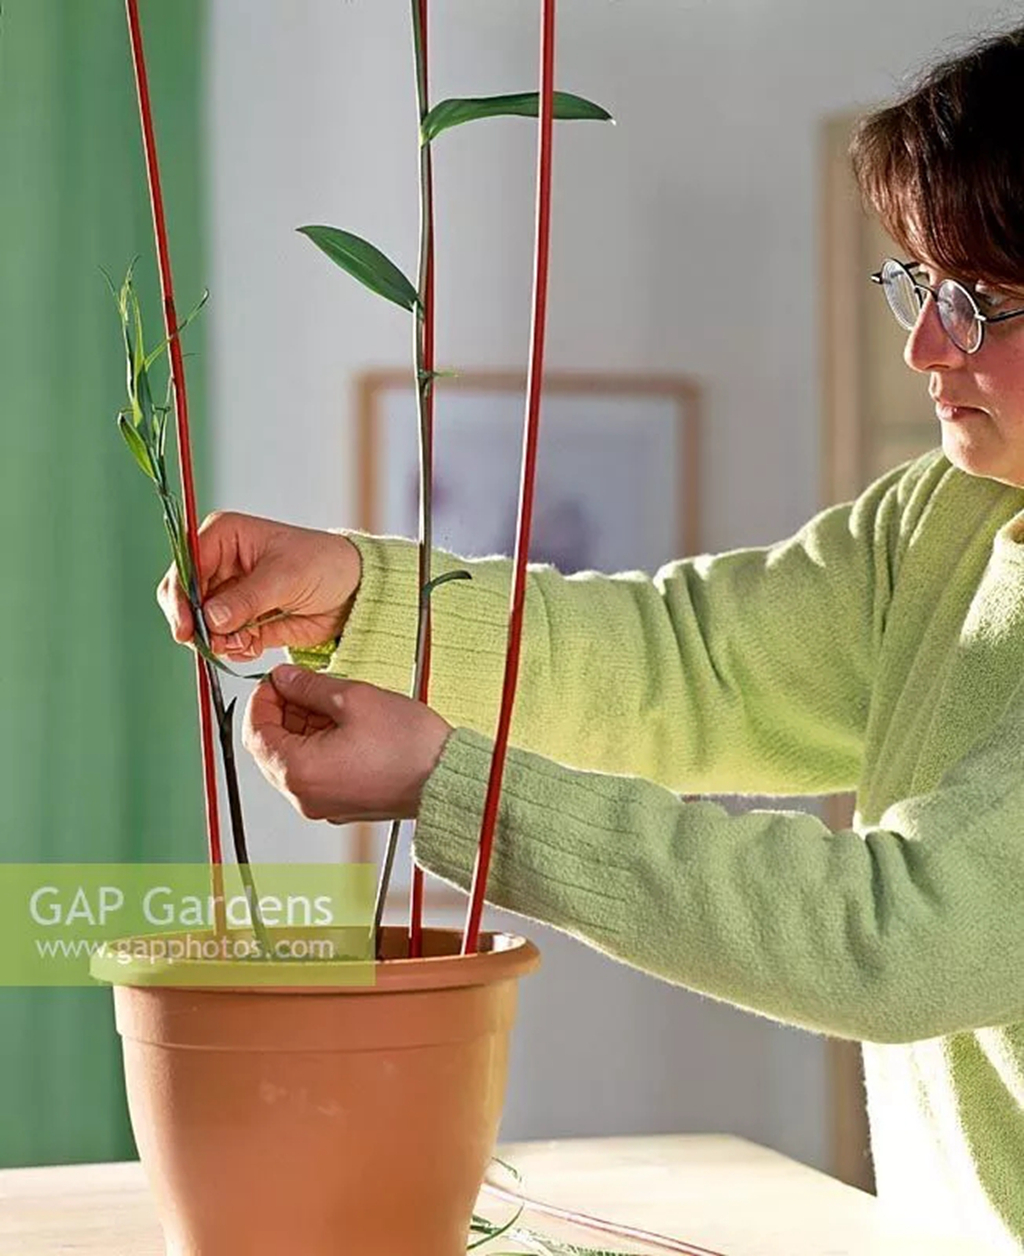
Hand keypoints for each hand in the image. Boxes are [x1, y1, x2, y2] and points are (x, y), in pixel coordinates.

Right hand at [156, 511, 361, 660]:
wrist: (353, 591)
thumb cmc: (324, 565)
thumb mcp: (285, 577)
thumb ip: (247, 599)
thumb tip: (211, 618)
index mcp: (225, 536)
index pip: (186, 565)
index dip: (180, 596)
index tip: (186, 627)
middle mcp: (220, 563)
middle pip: (185, 597)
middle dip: (197, 624)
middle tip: (214, 643)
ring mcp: (230, 594)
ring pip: (201, 623)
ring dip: (219, 639)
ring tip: (248, 641)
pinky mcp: (242, 621)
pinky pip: (223, 640)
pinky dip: (234, 648)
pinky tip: (255, 644)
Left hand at [242, 664, 452, 823]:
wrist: (447, 779)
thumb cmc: (409, 747)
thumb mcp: (354, 698)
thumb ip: (309, 686)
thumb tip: (285, 678)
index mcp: (299, 772)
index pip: (254, 733)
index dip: (261, 699)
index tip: (275, 680)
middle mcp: (304, 795)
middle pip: (269, 749)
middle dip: (280, 713)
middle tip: (299, 685)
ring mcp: (322, 804)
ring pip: (291, 761)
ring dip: (300, 728)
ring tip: (326, 702)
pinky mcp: (340, 805)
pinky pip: (313, 773)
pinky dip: (315, 747)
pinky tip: (339, 724)